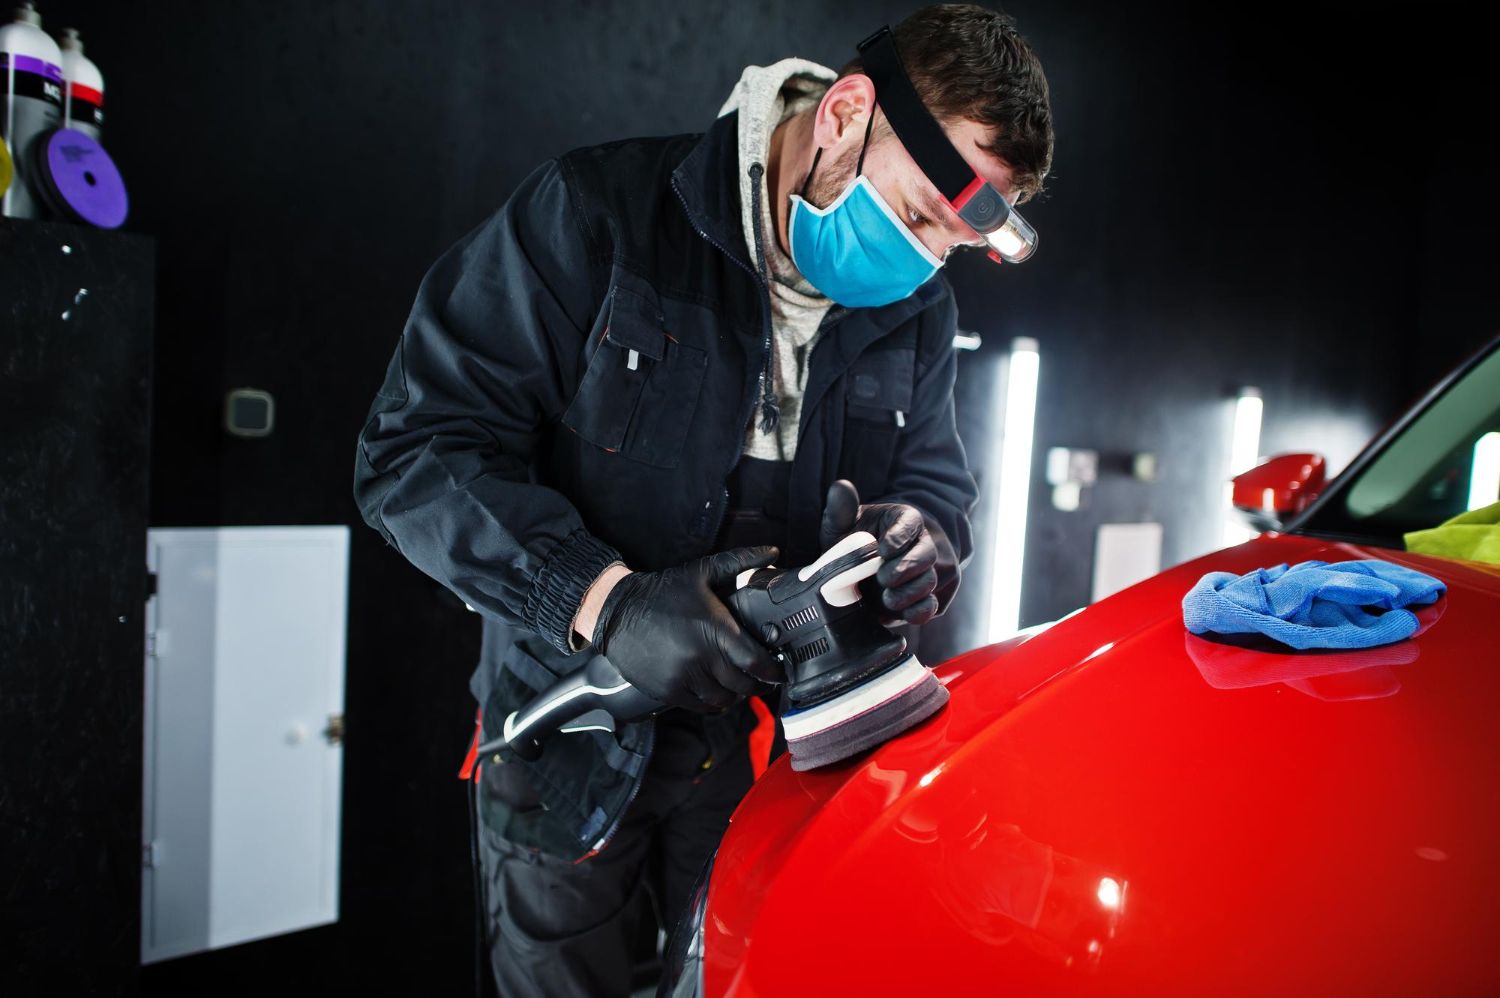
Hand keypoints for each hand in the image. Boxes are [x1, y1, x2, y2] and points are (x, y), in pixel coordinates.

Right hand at [590, 546, 781, 711]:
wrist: (618, 610)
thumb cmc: (662, 592)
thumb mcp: (701, 572)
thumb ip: (739, 562)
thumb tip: (771, 552)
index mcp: (715, 629)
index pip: (756, 663)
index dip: (773, 672)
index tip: (779, 671)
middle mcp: (702, 657)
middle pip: (743, 685)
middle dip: (758, 685)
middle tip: (762, 680)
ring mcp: (684, 677)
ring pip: (723, 699)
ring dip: (735, 695)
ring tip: (738, 686)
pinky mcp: (668, 691)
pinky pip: (701, 707)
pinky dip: (713, 703)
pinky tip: (717, 693)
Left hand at [819, 479, 938, 625]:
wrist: (862, 574)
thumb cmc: (854, 543)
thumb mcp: (842, 525)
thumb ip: (841, 509)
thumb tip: (840, 486)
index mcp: (905, 520)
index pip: (910, 523)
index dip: (899, 537)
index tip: (882, 549)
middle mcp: (924, 543)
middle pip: (926, 555)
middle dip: (905, 568)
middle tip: (883, 578)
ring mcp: (931, 571)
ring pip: (930, 582)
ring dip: (910, 593)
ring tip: (888, 598)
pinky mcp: (932, 597)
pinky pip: (934, 606)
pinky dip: (920, 612)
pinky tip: (905, 613)